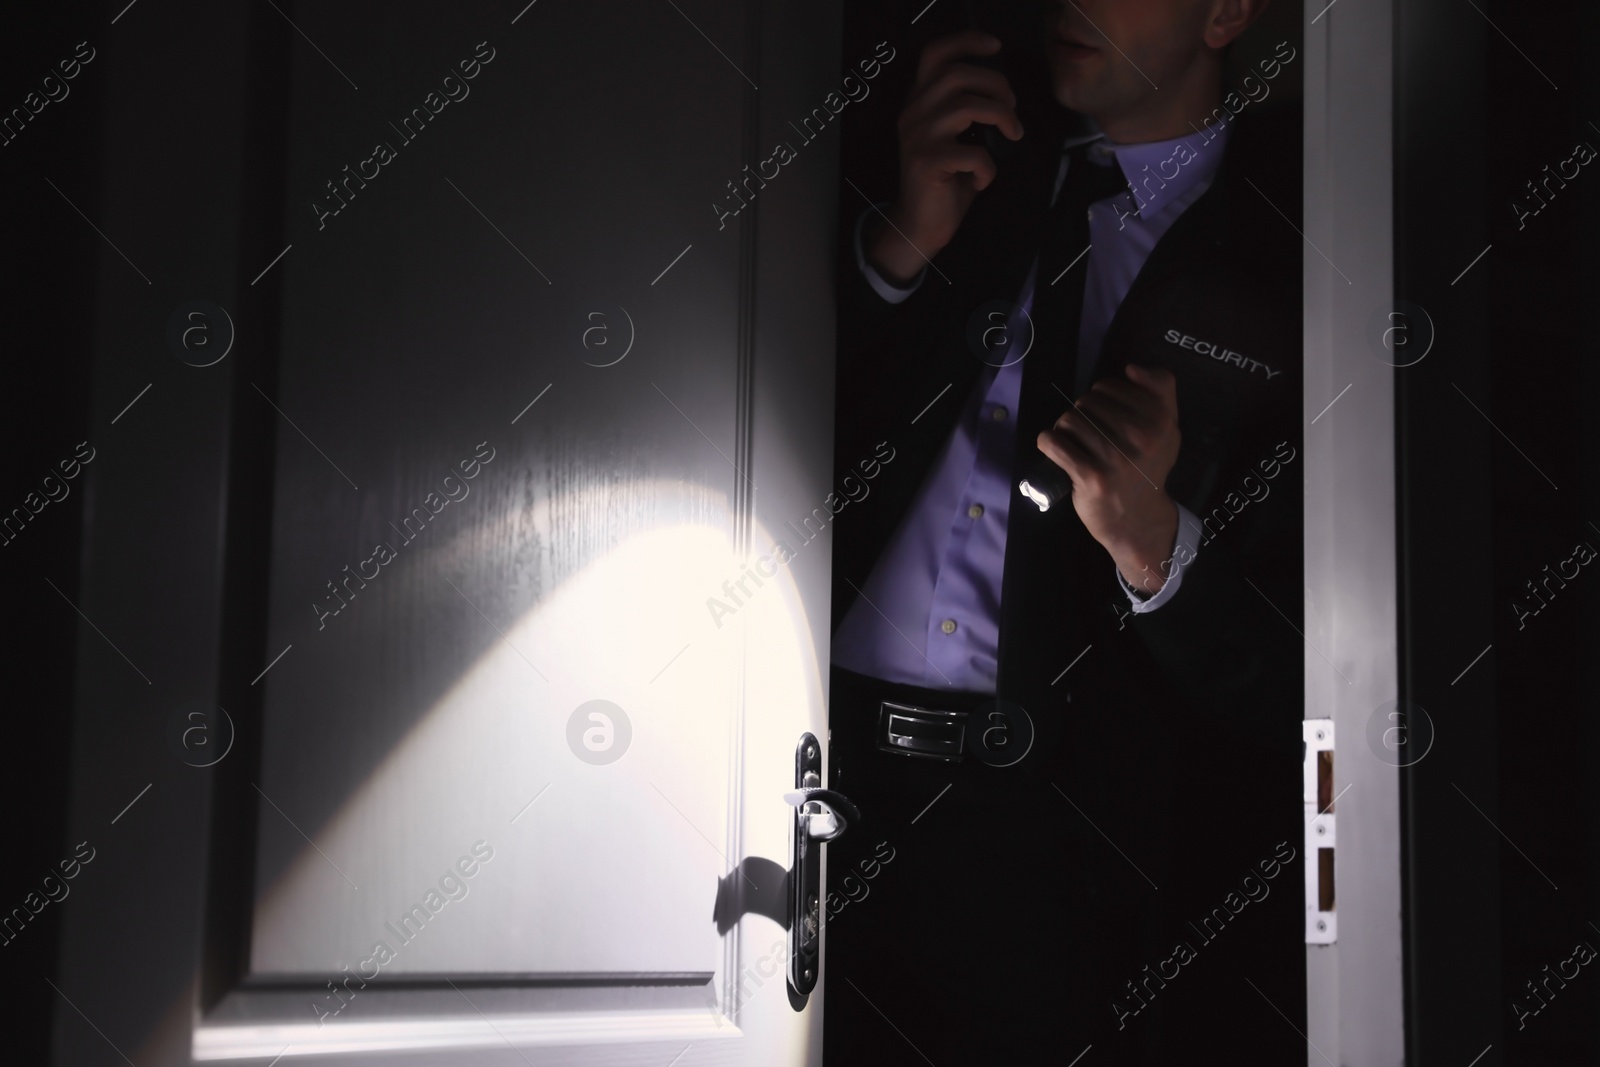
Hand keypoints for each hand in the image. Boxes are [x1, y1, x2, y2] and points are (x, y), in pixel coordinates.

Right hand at [863, 30, 1024, 285]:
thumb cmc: (944, 181)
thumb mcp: (953, 137)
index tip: (995, 47)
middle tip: (1013, 107)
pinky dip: (988, 167)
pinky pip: (972, 153)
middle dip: (996, 84)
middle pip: (957, 74)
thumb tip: (1004, 95)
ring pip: (967, 106)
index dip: (966, 41)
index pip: (934, 54)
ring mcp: (917, 138)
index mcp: (918, 102)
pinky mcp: (926, 164)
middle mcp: (913, 114)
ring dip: (1001, 117)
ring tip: (1012, 134)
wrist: (919, 226)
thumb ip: (967, 110)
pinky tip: (984, 179)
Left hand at [1036, 364, 1181, 594]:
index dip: (1100, 397)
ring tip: (1075, 445)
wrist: (1137, 518)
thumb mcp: (1167, 426)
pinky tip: (1056, 450)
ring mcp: (1115, 458)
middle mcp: (1141, 437)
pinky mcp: (1090, 476)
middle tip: (1089, 436)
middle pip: (1086, 402)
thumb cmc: (1147, 467)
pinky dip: (1048, 443)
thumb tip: (1132, 368)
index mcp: (1160, 419)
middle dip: (1081, 414)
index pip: (1108, 386)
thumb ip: (1161, 389)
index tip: (1106, 418)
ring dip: (1064, 430)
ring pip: (1068, 420)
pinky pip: (1053, 443)